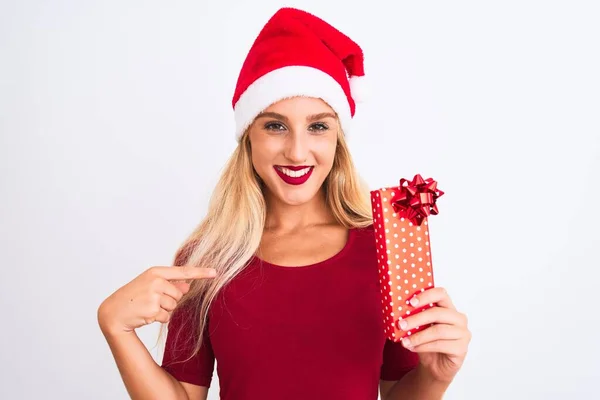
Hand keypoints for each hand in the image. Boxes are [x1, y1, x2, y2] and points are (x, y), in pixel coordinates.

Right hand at [97, 265, 216, 336]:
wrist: (113, 312)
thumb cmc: (133, 297)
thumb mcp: (150, 285)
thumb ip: (170, 284)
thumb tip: (188, 286)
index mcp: (156, 272)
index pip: (183, 272)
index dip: (201, 273)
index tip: (215, 272)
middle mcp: (156, 281)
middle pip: (179, 294)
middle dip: (169, 300)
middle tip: (151, 300)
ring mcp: (154, 295)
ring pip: (173, 306)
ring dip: (164, 310)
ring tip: (147, 307)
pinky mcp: (153, 309)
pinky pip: (167, 316)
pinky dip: (159, 318)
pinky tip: (146, 315)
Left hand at [398, 287, 470, 383]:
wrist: (434, 367)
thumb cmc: (427, 343)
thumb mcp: (419, 328)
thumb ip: (414, 317)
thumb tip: (396, 312)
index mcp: (449, 308)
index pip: (441, 294)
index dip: (426, 296)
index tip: (410, 303)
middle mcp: (459, 318)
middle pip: (437, 313)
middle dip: (416, 319)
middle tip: (400, 325)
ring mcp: (463, 333)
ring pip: (438, 331)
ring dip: (418, 336)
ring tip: (404, 341)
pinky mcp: (462, 349)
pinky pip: (440, 345)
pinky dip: (423, 346)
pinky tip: (412, 348)